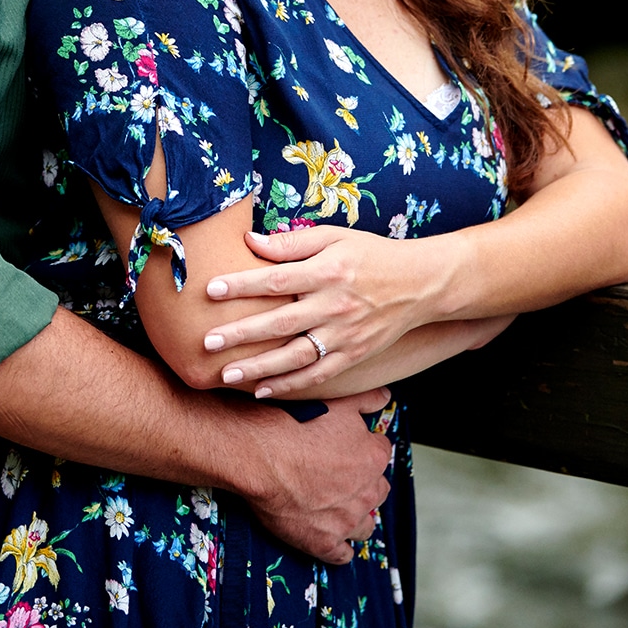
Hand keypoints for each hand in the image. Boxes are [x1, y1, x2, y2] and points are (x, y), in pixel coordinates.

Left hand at [203, 225, 448, 390]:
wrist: (420, 283)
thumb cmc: (371, 255)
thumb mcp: (334, 237)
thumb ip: (291, 242)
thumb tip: (249, 240)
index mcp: (328, 271)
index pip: (276, 280)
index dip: (242, 285)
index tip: (211, 289)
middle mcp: (335, 305)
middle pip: (280, 323)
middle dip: (241, 334)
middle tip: (207, 342)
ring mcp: (345, 334)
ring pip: (296, 356)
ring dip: (259, 367)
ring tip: (226, 373)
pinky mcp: (354, 355)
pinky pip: (317, 375)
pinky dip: (290, 385)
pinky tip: (262, 390)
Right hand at [243, 387, 393, 563]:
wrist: (260, 454)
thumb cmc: (295, 423)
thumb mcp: (338, 400)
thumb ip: (368, 398)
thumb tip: (385, 396)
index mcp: (373, 456)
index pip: (380, 453)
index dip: (363, 449)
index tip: (346, 447)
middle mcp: (367, 490)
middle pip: (377, 490)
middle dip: (362, 485)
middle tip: (337, 476)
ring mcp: (347, 520)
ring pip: (365, 525)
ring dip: (354, 517)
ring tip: (334, 507)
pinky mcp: (325, 542)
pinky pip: (342, 554)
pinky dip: (337, 547)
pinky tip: (327, 536)